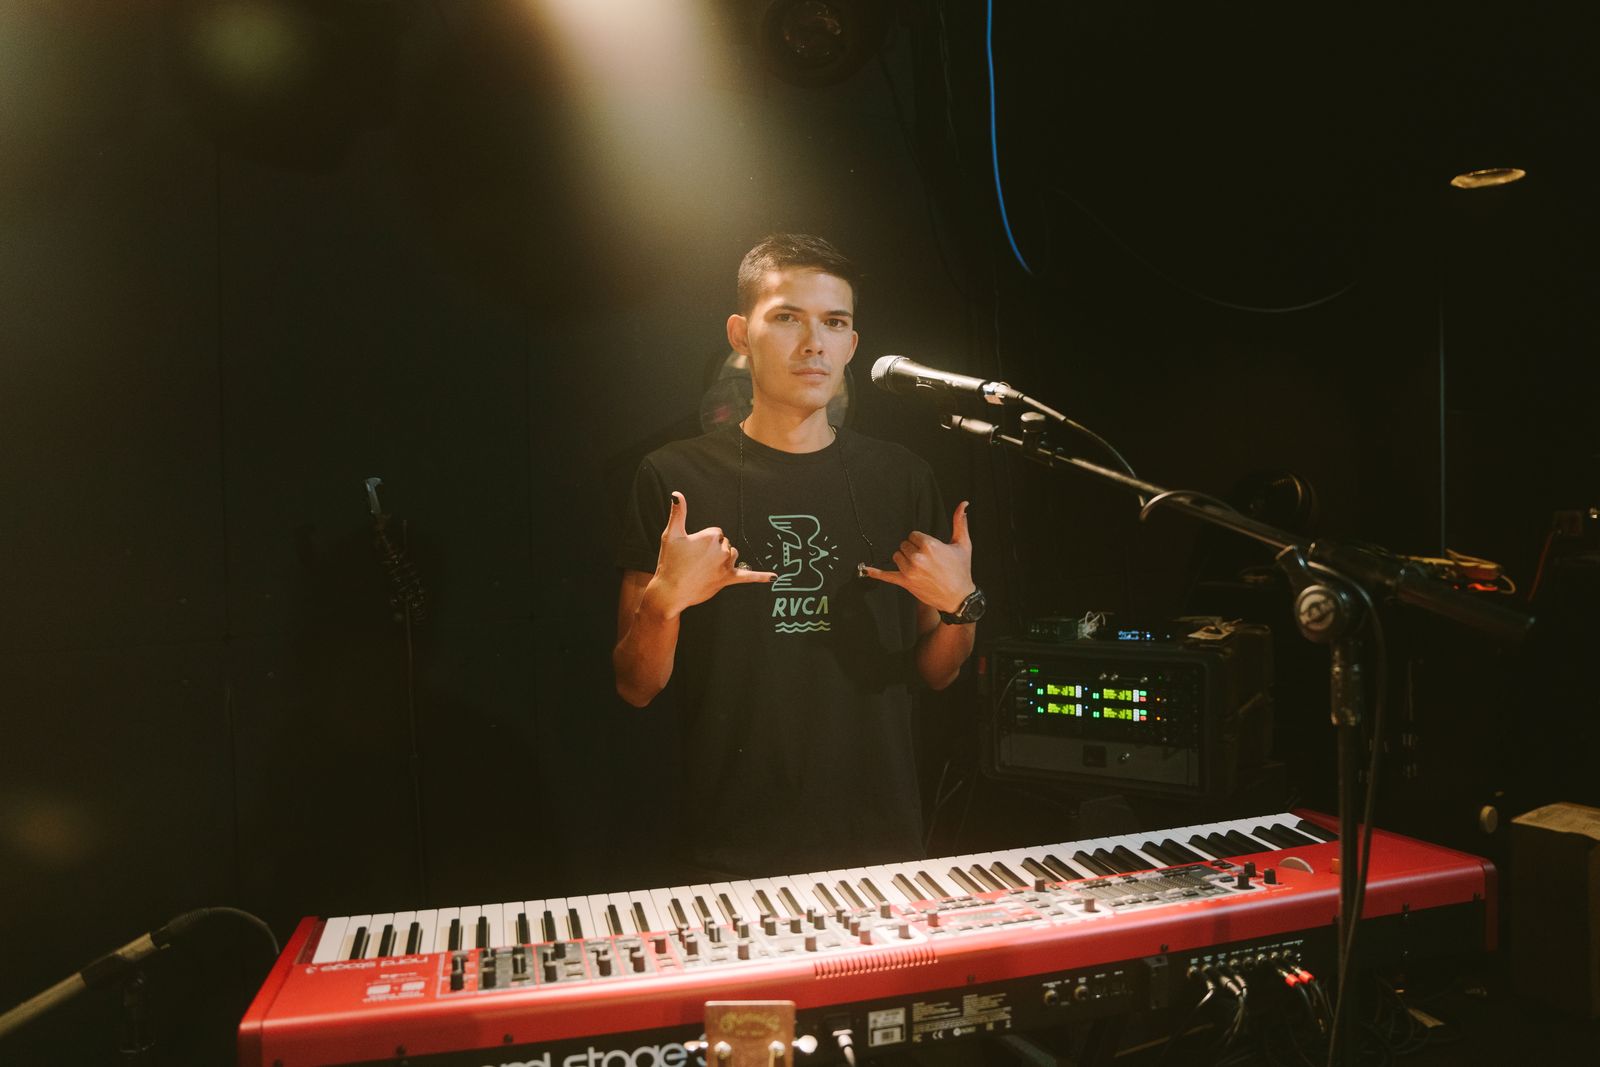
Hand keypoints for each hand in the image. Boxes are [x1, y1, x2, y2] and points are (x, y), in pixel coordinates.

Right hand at [648, 492, 776, 616]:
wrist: (671, 591)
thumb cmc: (670, 562)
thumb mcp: (671, 535)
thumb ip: (678, 513)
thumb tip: (677, 494)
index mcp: (710, 536)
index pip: (716, 532)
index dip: (704, 540)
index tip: (693, 549)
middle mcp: (721, 549)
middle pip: (725, 543)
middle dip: (714, 549)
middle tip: (696, 560)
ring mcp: (726, 565)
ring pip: (732, 554)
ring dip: (724, 558)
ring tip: (706, 568)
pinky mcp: (728, 579)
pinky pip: (748, 576)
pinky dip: (761, 576)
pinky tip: (774, 577)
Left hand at [861, 501, 973, 612]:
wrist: (959, 597)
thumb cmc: (961, 570)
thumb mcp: (963, 544)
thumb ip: (960, 522)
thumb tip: (963, 503)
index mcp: (930, 545)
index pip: (913, 535)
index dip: (921, 541)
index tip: (930, 549)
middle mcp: (918, 557)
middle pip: (904, 544)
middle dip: (912, 550)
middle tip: (926, 560)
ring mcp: (910, 571)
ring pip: (896, 556)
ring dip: (904, 560)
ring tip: (919, 567)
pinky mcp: (905, 582)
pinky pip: (887, 575)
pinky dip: (876, 572)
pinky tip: (867, 569)